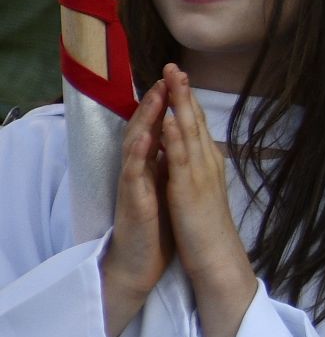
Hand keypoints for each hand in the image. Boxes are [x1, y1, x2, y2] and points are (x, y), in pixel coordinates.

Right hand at [99, 83, 175, 336]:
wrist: (142, 261)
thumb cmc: (157, 224)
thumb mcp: (167, 187)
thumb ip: (169, 163)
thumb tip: (179, 140)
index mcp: (153, 166)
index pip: (159, 128)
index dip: (168, 104)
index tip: (179, 79)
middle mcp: (140, 170)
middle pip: (146, 128)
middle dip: (156, 101)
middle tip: (166, 75)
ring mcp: (134, 184)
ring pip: (136, 144)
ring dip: (145, 120)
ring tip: (155, 95)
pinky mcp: (132, 201)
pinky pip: (133, 174)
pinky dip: (139, 155)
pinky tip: (145, 139)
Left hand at [152, 67, 254, 336]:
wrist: (216, 257)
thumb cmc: (207, 229)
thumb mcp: (204, 193)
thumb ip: (200, 172)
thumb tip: (196, 156)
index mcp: (209, 164)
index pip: (198, 126)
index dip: (188, 101)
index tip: (180, 78)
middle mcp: (208, 163)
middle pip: (195, 121)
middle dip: (185, 93)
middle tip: (176, 66)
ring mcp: (199, 173)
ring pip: (189, 132)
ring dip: (180, 103)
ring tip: (173, 79)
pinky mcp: (188, 187)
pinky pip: (180, 155)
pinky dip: (174, 133)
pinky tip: (169, 116)